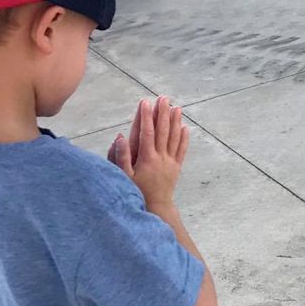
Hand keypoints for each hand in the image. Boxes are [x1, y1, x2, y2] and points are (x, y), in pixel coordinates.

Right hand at [109, 97, 188, 214]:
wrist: (156, 207)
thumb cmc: (137, 192)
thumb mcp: (125, 176)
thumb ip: (122, 157)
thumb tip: (119, 137)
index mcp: (147, 158)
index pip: (147, 132)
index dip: (146, 116)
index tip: (145, 102)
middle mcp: (161, 157)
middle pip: (163, 131)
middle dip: (162, 113)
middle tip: (163, 98)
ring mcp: (170, 162)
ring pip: (174, 137)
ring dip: (175, 121)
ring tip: (176, 107)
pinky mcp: (177, 167)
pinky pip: (182, 149)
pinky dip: (184, 137)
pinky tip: (185, 127)